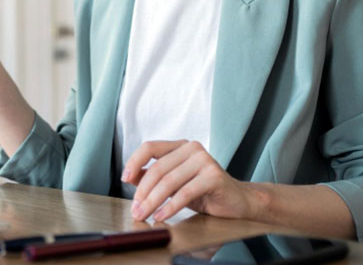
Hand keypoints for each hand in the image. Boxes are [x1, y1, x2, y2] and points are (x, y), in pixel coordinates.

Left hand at [122, 140, 257, 222]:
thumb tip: (130, 177)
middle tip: (136, 209)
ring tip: (145, 215)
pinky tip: (162, 216)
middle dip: (142, 192)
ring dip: (153, 201)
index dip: (134, 162)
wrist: (238, 202)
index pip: (150, 147)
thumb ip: (153, 177)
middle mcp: (192, 148)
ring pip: (169, 181)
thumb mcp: (175, 183)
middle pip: (158, 169)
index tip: (124, 179)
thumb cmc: (205, 192)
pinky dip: (170, 207)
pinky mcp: (214, 176)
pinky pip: (185, 192)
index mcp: (180, 146)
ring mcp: (204, 160)